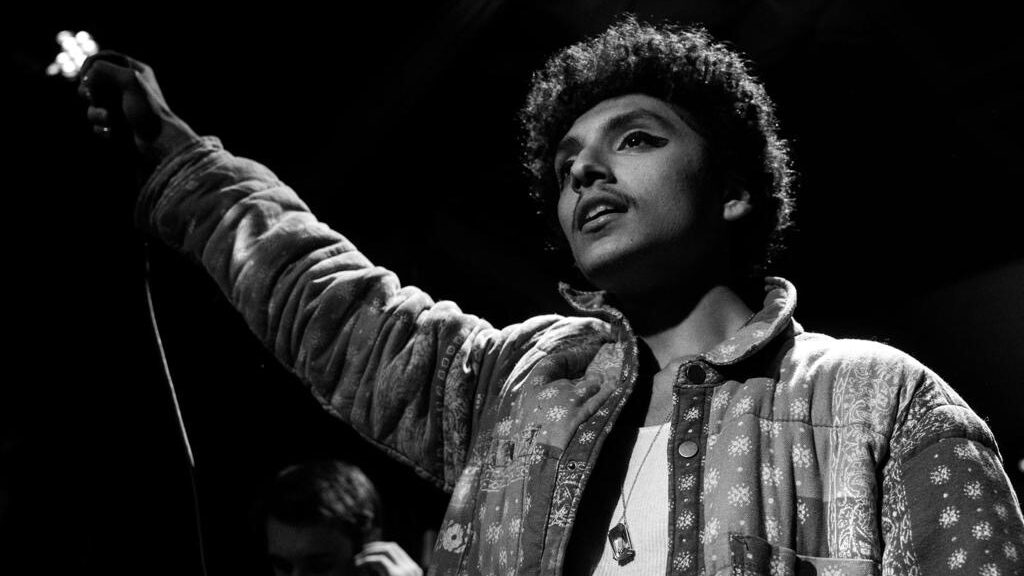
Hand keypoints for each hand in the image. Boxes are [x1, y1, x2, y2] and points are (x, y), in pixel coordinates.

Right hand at [78, 51, 198, 171]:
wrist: (161, 142)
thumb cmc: (149, 110)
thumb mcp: (130, 81)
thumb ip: (104, 69)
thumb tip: (86, 78)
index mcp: (135, 71)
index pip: (104, 57)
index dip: (91, 65)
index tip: (87, 77)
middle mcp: (127, 86)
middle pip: (93, 80)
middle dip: (88, 91)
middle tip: (92, 98)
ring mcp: (121, 105)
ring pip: (93, 103)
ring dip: (94, 112)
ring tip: (107, 120)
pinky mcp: (118, 123)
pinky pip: (97, 121)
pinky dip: (100, 126)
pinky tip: (110, 132)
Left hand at [354, 541, 422, 575]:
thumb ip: (393, 572)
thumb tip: (378, 566)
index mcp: (415, 570)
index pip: (397, 550)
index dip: (382, 547)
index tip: (370, 550)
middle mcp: (412, 568)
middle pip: (392, 547)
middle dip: (376, 546)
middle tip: (363, 550)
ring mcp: (405, 570)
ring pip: (386, 550)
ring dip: (370, 552)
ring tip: (358, 558)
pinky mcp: (395, 574)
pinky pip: (379, 560)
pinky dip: (367, 560)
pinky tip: (359, 564)